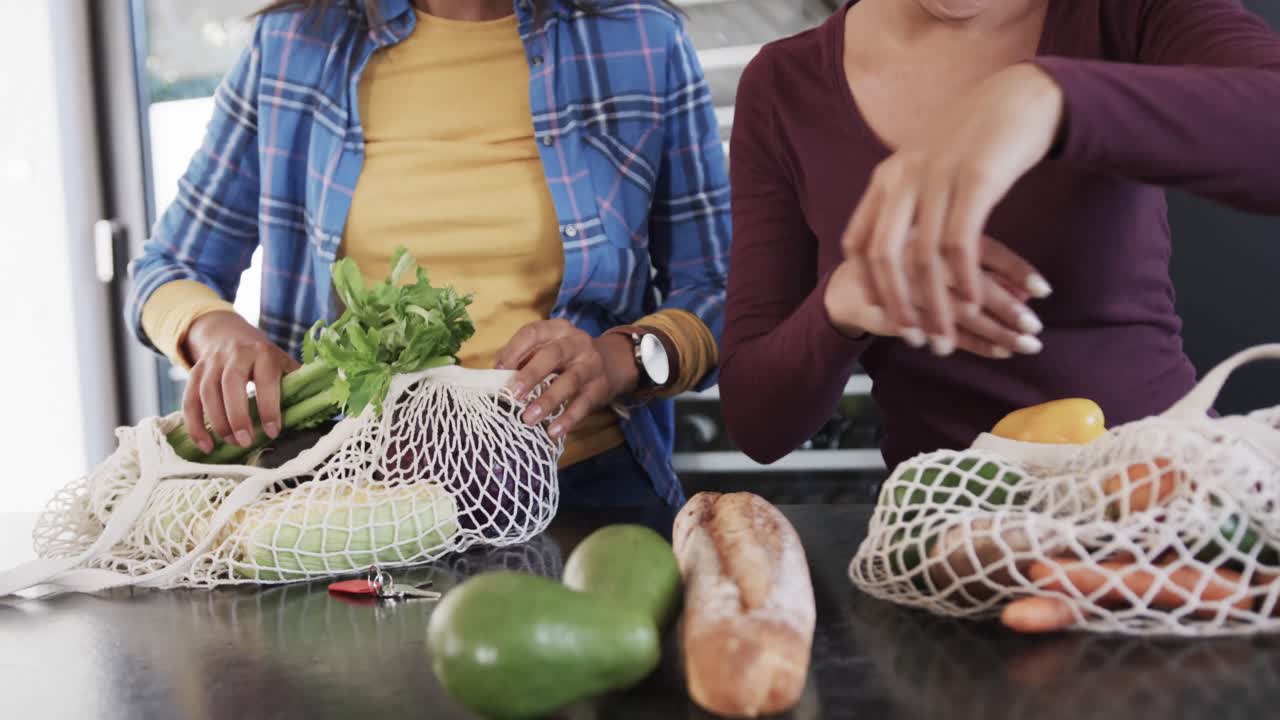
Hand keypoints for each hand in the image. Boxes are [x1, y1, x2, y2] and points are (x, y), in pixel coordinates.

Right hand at [182, 311, 299, 452]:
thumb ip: (298, 381)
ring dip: (216, 422)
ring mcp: (211, 362)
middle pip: (231, 383)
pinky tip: (205, 444)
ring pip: (207, 392)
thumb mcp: (282, 362)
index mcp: (263, 353)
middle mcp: (235, 354)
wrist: (228, 334)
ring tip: (229, 444)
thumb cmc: (263, 358)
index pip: (265, 380)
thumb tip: (326, 400)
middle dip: (237, 415)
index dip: (269, 407)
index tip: (273, 431)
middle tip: (245, 441)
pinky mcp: (194, 372)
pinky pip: (189, 399)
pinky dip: (194, 424)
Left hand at [494, 319, 637, 439]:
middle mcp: (575, 343)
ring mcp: (590, 365)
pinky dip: (568, 419)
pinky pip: (583, 404)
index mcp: (556, 329)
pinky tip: (553, 432)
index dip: (513, 351)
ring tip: (528, 419)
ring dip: (547, 401)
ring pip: (569, 381)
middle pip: (553, 355)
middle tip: (512, 395)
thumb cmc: (566, 358)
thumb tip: (496, 376)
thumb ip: (523, 358)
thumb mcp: (547, 349)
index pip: (532, 333)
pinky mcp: (600, 387)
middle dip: (531, 375)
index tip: (499, 371)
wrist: (613, 363)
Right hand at [824, 249, 1043, 358]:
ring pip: (961, 313)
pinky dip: (974, 344)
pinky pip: (942, 333)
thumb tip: (1025, 288)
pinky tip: (1000, 352)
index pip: (985, 250)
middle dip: (1009, 308)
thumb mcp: (939, 249)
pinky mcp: (901, 317)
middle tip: (1036, 326)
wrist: (853, 286)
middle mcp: (925, 259)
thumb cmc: (906, 263)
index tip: (1043, 291)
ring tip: (1027, 345)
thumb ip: (977, 263)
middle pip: (975, 285)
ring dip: (997, 331)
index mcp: (937, 232)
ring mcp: (911, 290)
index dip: (1016, 271)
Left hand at [841, 63, 1062, 351]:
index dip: (868, 283)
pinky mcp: (974, 180)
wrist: (1022, 98)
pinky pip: (959, 244)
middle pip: (884, 256)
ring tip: (944, 337)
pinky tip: (973, 305)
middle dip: (896, 305)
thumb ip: (908, 200)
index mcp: (887, 177)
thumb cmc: (978, 139)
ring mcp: (936, 178)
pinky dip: (964, 280)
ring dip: (934, 305)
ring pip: (922, 258)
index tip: (882, 314)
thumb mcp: (930, 166)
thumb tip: (898, 244)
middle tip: (912, 340)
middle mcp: (903, 177)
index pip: (859, 242)